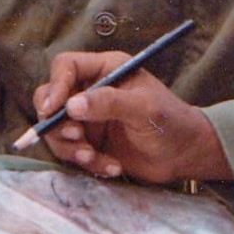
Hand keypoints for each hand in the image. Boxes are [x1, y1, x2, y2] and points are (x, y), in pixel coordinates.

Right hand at [30, 50, 229, 182]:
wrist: (183, 155)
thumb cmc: (170, 122)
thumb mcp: (144, 108)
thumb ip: (110, 103)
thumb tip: (71, 105)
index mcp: (105, 69)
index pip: (66, 66)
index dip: (55, 85)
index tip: (54, 109)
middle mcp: (91, 90)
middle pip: (49, 97)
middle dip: (56, 121)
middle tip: (76, 137)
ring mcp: (88, 118)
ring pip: (56, 129)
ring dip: (71, 148)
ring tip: (95, 158)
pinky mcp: (89, 142)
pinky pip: (71, 152)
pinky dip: (87, 162)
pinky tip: (112, 167)